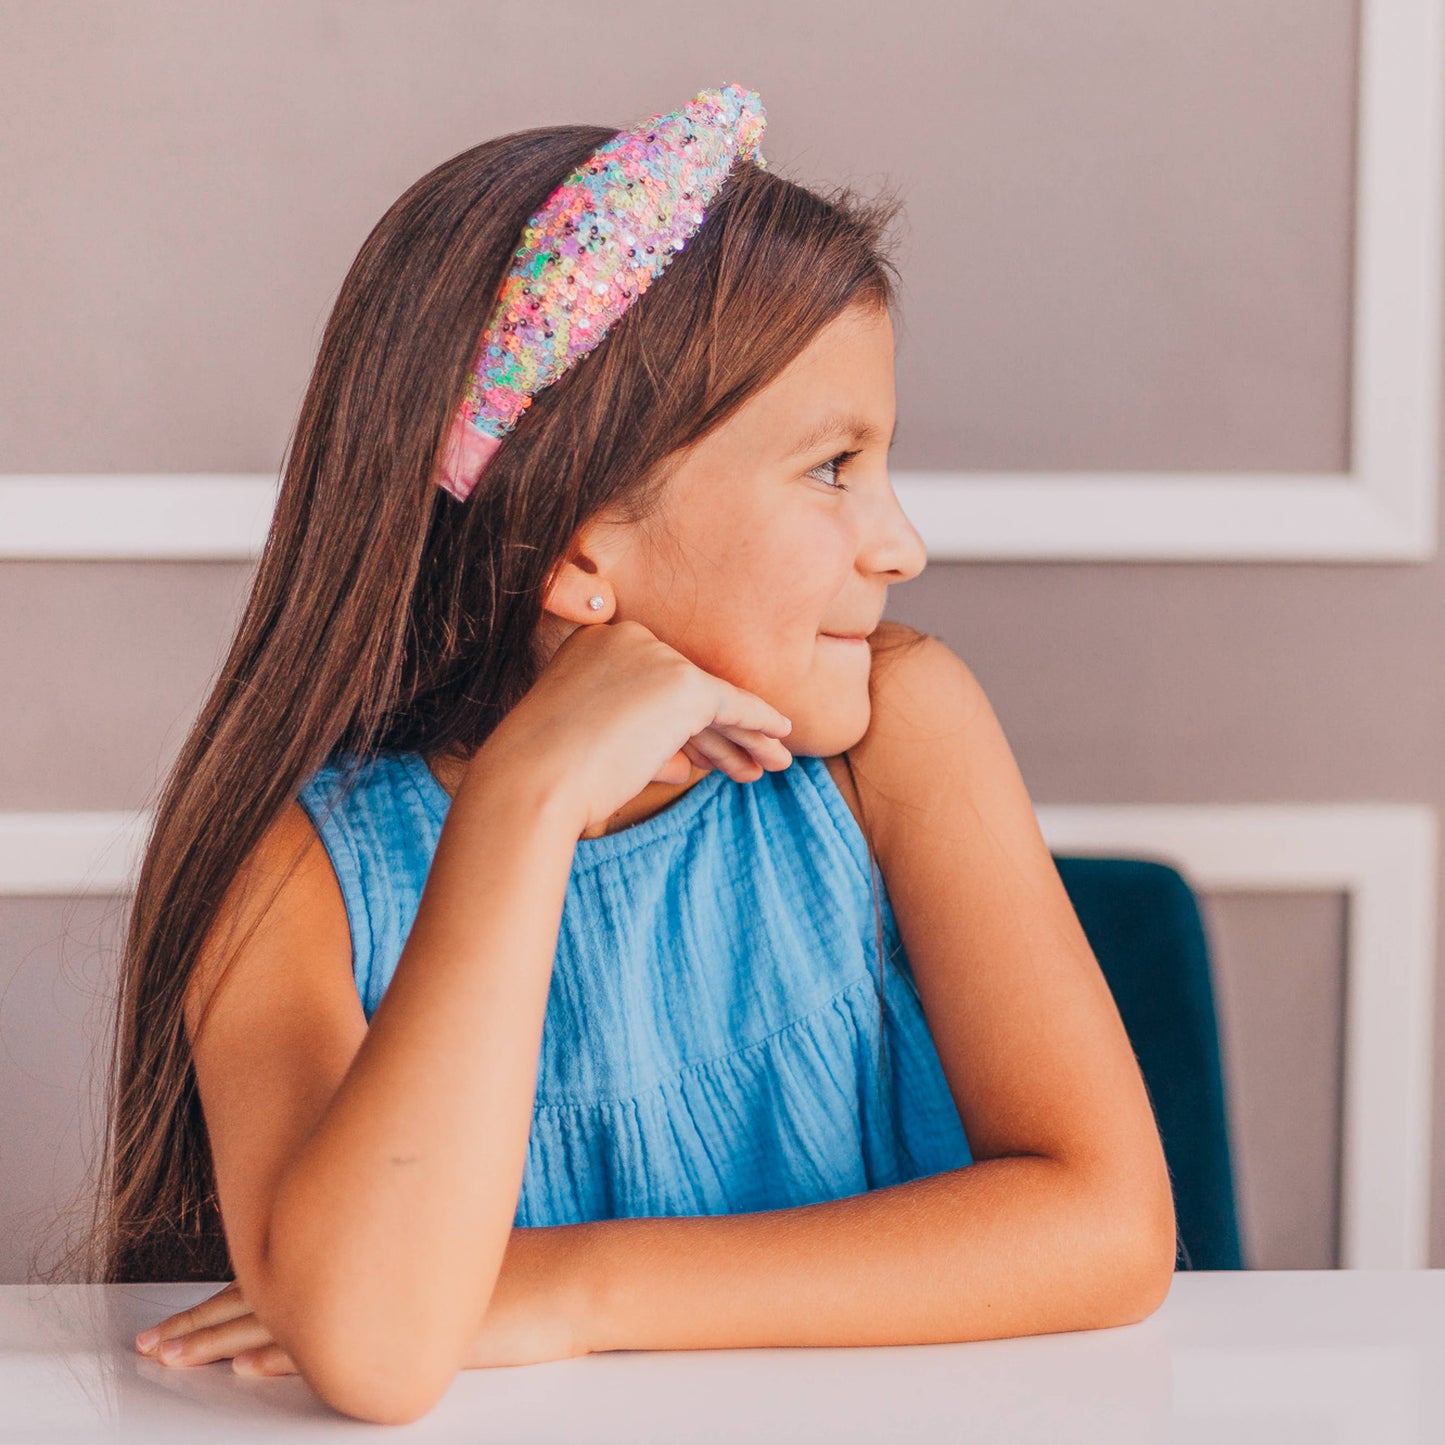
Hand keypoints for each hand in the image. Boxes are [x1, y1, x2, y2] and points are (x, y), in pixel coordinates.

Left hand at [132, 1226, 595, 1373]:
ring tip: (174, 1356)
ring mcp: (376, 1308)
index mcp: (362, 1257)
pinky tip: (247, 1368)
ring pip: (280, 1324)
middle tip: (150, 1347)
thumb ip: (387, 1276)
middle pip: (261, 1301)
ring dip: (222, 1343)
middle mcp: (361, 1277)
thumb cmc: (511, 1277)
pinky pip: (325, 1348)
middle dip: (200, 1327)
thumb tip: (345, 1287)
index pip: (275, 1278)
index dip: (220, 1301)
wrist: (561, 1285)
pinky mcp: (394, 1340)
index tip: (176, 1321)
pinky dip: (281, 1357)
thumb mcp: (438, 1268)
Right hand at [478, 617, 794, 836]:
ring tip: (775, 764)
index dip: (686, 727)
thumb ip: (641, 744)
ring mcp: (656, 656)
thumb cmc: (548, 774)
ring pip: (711, 700)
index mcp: (595, 643)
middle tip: (754, 759)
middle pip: (686, 691)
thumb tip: (681, 762)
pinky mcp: (682, 683)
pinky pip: (733, 703)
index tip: (709, 758)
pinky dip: (760, 721)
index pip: (654, 685)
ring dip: (745, 737)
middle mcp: (626, 637)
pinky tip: (783, 733)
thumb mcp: (594, 746)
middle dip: (721, 732)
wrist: (533, 779)